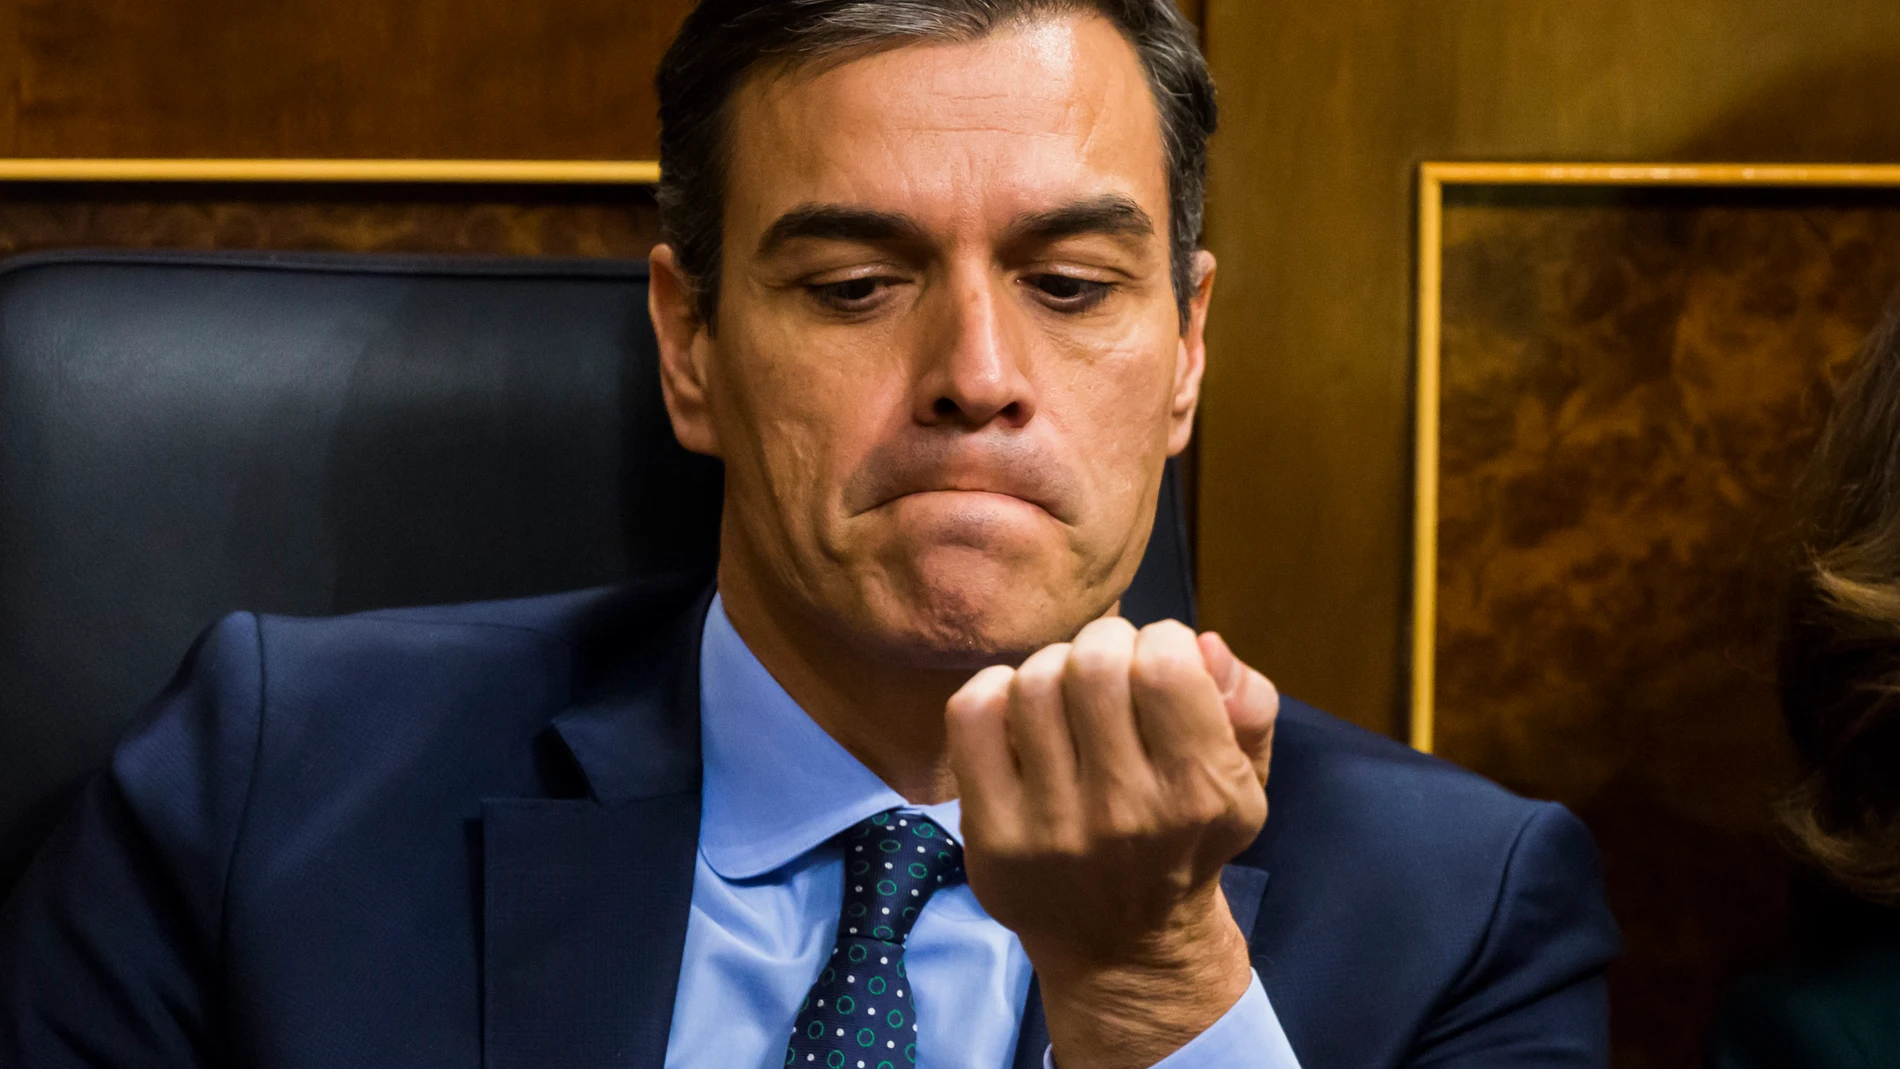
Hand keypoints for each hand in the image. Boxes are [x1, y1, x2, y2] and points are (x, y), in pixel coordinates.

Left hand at [946, 617, 1278, 1068]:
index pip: (1166, 664)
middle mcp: (1125, 811)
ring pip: (1034, 682)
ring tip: (1066, 694)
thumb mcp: (1245, 781)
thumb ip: (1248, 704)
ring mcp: (1051, 827)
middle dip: (1104, 644)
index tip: (1159, 663)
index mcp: (1198, 790)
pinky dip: (993, 690)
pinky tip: (1017, 712)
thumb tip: (1202, 643)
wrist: (1124, 946)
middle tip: (1108, 669)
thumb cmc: (1186, 841)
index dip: (1162, 640)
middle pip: (1094, 664)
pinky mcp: (992, 835)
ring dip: (1052, 667)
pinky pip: (972, 715)